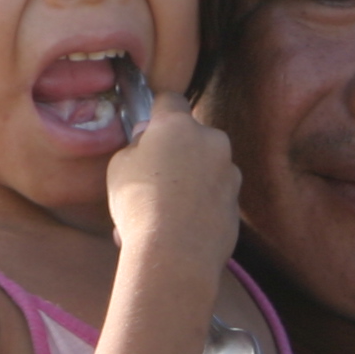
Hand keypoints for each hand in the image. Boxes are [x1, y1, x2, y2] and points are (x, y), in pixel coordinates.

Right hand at [106, 99, 240, 268]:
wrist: (175, 254)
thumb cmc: (140, 204)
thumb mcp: (119, 166)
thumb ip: (136, 145)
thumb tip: (148, 138)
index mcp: (179, 125)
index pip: (170, 99)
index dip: (157, 111)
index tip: (148, 127)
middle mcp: (212, 142)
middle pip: (191, 138)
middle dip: (174, 153)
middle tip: (149, 179)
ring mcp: (229, 174)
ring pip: (203, 171)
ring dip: (185, 183)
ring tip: (157, 215)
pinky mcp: (235, 205)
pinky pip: (211, 199)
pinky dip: (196, 208)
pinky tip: (173, 231)